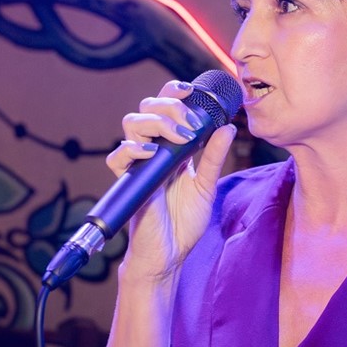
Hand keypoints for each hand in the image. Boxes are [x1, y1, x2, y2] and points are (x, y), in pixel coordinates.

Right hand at [106, 80, 236, 280]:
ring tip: (179, 137)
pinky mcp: (128, 183)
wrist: (168, 256)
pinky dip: (133, 150)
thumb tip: (228, 127)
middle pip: (147, 108)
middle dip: (169, 105)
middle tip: (191, 123)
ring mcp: (139, 165)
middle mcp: (152, 151)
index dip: (173, 92)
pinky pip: (117, 157)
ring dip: (156, 122)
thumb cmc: (184, 224)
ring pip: (131, 124)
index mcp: (171, 148)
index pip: (165, 108)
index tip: (191, 90)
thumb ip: (214, 157)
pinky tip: (152, 153)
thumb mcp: (206, 187)